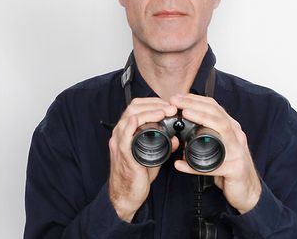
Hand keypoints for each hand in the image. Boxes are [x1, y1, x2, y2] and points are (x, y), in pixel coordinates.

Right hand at [108, 97, 178, 221]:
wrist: (128, 195)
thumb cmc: (137, 175)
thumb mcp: (153, 156)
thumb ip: (163, 145)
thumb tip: (176, 137)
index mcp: (127, 132)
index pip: (138, 107)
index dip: (154, 102)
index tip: (170, 104)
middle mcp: (120, 134)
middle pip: (134, 107)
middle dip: (155, 103)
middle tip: (171, 106)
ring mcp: (120, 142)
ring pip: (131, 116)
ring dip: (150, 110)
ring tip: (166, 110)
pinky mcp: (123, 152)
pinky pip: (126, 132)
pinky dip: (137, 121)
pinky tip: (150, 118)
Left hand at [170, 94, 261, 212]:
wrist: (248, 191)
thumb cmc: (230, 170)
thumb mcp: (219, 151)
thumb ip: (205, 141)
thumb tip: (180, 140)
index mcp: (231, 130)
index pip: (215, 108)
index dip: (196, 100)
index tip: (177, 97)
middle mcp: (236, 136)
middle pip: (217, 114)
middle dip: (196, 104)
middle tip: (176, 100)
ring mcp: (237, 151)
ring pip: (221, 129)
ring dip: (203, 118)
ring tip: (185, 114)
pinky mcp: (235, 168)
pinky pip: (214, 166)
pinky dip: (195, 165)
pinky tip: (181, 164)